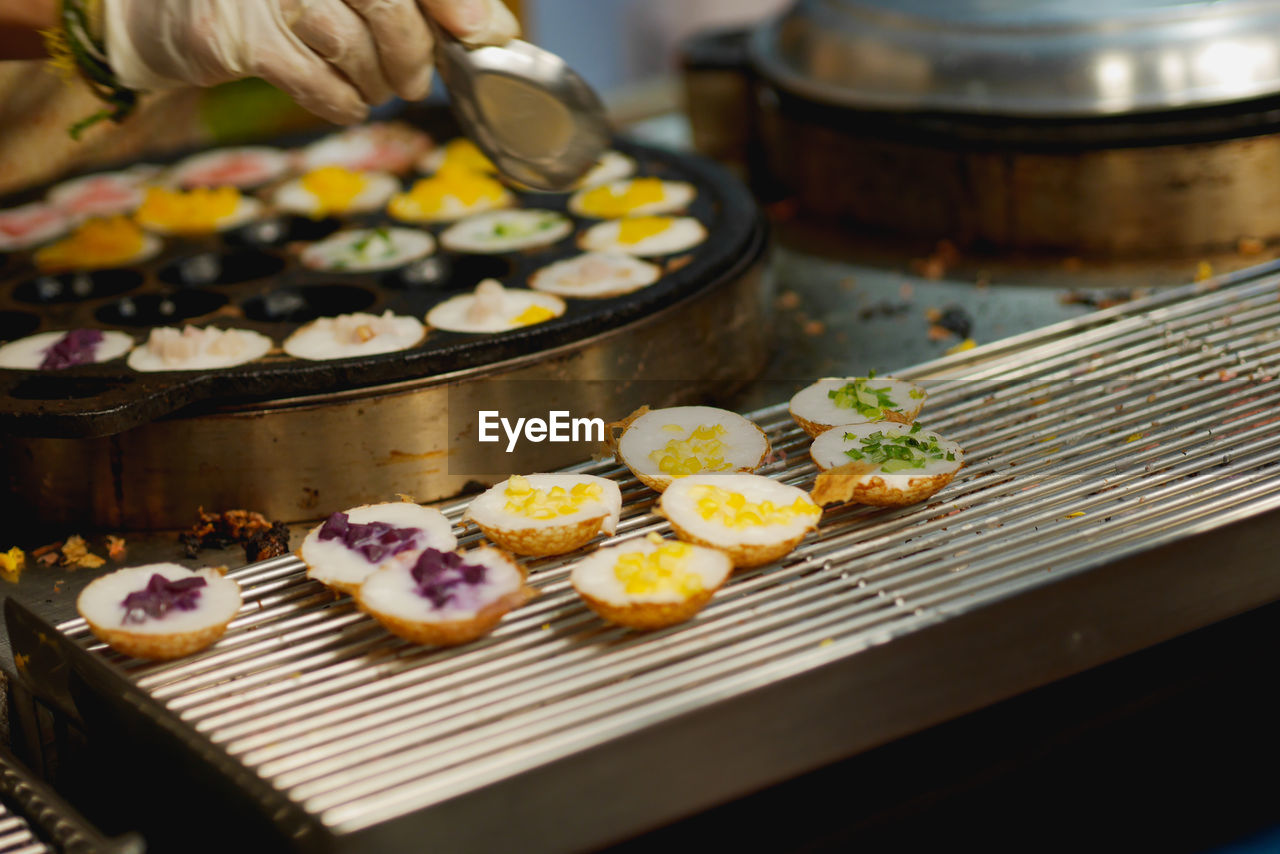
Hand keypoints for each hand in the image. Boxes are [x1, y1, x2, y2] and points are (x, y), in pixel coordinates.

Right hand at [101, 0, 518, 124]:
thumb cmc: (274, 4)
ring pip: (349, 41)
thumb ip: (417, 4)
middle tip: (413, 81)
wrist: (160, 16)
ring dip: (375, 81)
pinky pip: (313, 78)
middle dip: (413, 51)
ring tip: (374, 88)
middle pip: (384, 0)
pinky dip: (342, 101)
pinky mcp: (231, 32)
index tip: (473, 30)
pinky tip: (346, 101)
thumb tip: (489, 28)